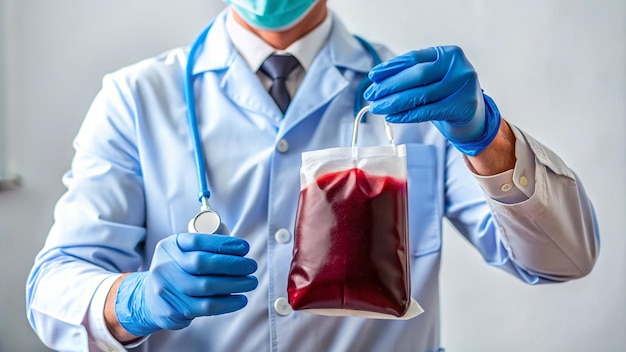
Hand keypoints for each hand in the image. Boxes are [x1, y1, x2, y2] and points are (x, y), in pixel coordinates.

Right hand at [115, 233, 257, 336]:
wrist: (148, 299)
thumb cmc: (177, 270)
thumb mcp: (182, 252)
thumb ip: (204, 248)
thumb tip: (240, 251)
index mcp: (170, 246)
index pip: (198, 241)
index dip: (224, 244)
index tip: (244, 247)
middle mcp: (165, 266)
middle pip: (203, 263)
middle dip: (233, 264)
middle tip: (251, 265)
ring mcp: (167, 289)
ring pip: (206, 286)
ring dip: (234, 284)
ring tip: (251, 282)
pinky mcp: (174, 310)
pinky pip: (205, 307)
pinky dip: (227, 303)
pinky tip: (240, 299)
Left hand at [363, 46, 500, 155]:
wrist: (474, 117)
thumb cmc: (447, 94)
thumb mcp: (434, 78)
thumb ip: (412, 75)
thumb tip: (377, 81)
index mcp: (449, 53)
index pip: (414, 58)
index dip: (391, 68)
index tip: (373, 76)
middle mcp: (458, 67)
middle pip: (416, 76)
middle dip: (389, 86)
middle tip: (370, 94)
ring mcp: (463, 86)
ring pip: (420, 96)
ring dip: (394, 103)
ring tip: (376, 107)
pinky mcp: (462, 106)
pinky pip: (427, 111)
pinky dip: (406, 115)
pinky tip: (392, 117)